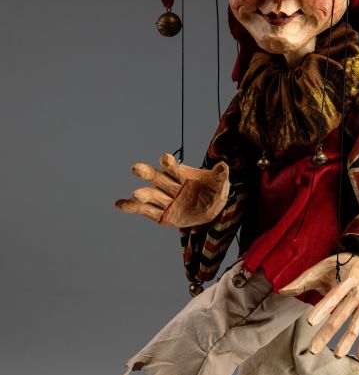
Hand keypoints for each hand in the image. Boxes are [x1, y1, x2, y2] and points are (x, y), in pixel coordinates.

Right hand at [114, 153, 229, 227]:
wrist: (212, 209)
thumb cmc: (215, 192)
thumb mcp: (221, 185)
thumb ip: (220, 176)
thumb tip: (224, 166)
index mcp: (182, 175)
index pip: (174, 168)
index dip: (169, 163)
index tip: (165, 159)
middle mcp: (170, 186)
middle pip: (157, 178)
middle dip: (147, 173)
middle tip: (136, 168)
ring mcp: (165, 201)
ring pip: (150, 196)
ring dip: (140, 195)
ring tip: (132, 196)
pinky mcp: (161, 215)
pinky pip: (146, 211)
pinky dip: (132, 207)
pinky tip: (119, 204)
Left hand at [279, 254, 358, 358]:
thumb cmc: (346, 264)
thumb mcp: (326, 266)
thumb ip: (304, 279)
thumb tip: (281, 291)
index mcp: (349, 280)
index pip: (334, 296)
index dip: (322, 308)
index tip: (310, 322)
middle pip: (342, 314)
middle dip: (327, 333)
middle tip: (313, 349)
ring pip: (358, 325)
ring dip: (348, 341)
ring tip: (337, 355)